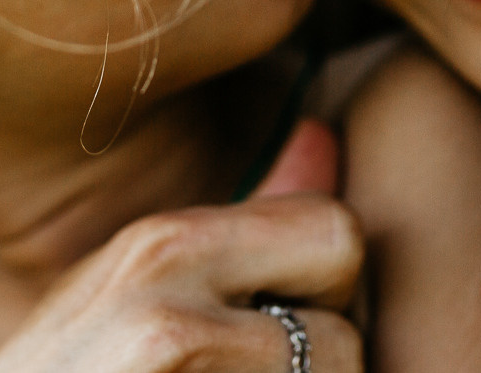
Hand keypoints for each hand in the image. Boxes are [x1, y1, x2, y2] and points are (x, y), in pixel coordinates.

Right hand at [0, 192, 364, 372]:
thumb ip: (245, 229)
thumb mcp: (135, 295)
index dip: (326, 295)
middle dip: (320, 368)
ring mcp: (169, 352)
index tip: (264, 336)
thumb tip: (322, 132)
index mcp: (164, 244)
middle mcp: (165, 292)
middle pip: (345, 333)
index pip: (337, 234)